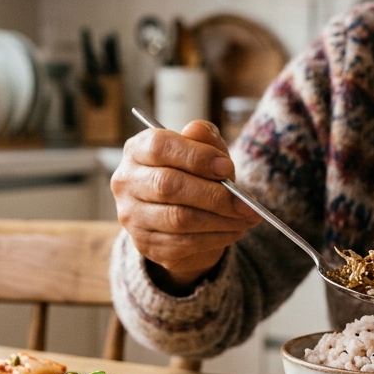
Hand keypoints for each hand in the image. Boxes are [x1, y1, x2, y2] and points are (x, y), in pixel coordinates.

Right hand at [110, 121, 260, 290]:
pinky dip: (215, 238)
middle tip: (246, 203)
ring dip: (220, 220)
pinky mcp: (145, 243)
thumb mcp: (204, 150)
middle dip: (215, 195)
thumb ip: (204, 138)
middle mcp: (126, 182)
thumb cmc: (194, 175)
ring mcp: (132, 216)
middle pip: (169, 186)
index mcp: (137, 150)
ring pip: (179, 219)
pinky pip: (183, 243)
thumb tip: (196, 129)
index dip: (196, 157)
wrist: (182, 216)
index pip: (160, 147)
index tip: (227, 168)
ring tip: (246, 218)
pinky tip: (234, 231)